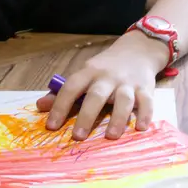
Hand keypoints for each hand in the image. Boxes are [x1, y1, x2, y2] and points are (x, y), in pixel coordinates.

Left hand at [36, 33, 166, 139]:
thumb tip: (40, 107)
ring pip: (123, 100)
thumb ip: (63, 92)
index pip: (71, 88)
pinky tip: (140, 128)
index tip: (51, 126)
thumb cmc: (104, 68)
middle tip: (77, 136)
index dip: (60, 106)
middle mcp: (107, 77)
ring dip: (117, 119)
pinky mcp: (146, 88)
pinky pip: (147, 102)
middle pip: (96, 95)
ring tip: (110, 136)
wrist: (137, 50)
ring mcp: (128, 82)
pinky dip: (145, 115)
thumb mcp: (83, 74)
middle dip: (86, 116)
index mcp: (88, 72)